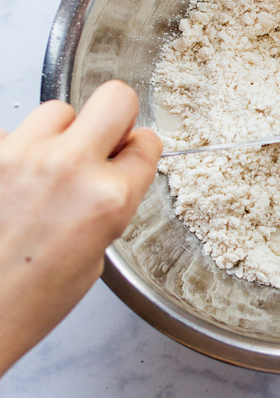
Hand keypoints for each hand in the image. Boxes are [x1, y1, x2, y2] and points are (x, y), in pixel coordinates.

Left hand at [0, 80, 161, 374]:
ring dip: (59, 133)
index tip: (129, 158)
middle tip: (102, 141)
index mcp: (108, 198)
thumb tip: (109, 171)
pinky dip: (16, 154)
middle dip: (116, 117)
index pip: (147, 142)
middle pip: (115, 97)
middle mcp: (69, 167)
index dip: (139, 151)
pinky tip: (12, 185)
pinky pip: (12, 135)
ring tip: (45, 169)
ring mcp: (20, 155)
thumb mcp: (96, 253)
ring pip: (57, 110)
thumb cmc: (27, 300)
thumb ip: (109, 201)